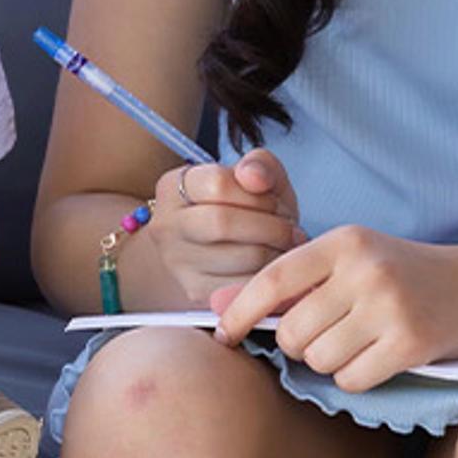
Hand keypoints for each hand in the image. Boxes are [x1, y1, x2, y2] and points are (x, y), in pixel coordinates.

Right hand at [142, 149, 306, 305]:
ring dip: (277, 252)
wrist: (220, 250)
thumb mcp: (255, 177)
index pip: (218, 183)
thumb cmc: (243, 208)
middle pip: (223, 223)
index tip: (276, 203)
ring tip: (285, 247)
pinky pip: (245, 286)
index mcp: (173, 187)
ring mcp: (177, 263)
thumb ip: (259, 164)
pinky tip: (273, 268)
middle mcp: (166, 225)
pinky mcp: (196, 292)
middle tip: (291, 231)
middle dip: (271, 226)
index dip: (258, 194)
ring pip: (240, 257)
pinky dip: (269, 276)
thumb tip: (255, 177)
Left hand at [210, 228, 457, 392]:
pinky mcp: (411, 343)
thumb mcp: (352, 262)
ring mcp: (389, 306)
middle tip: (329, 335)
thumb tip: (217, 304)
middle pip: (292, 331)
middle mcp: (365, 269)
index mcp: (345, 241)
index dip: (239, 312)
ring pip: (318, 359)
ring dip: (330, 362)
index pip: (273, 279)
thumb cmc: (408, 274)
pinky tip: (380, 359)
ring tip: (360, 342)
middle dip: (299, 345)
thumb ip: (290, 282)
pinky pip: (351, 378)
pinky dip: (357, 377)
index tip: (223, 335)